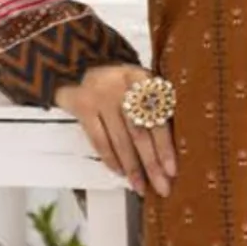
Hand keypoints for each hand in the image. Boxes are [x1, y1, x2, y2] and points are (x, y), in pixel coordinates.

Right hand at [54, 64, 176, 197]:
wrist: (73, 58)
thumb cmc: (114, 76)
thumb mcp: (137, 79)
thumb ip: (152, 102)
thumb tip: (170, 143)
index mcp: (143, 79)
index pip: (158, 117)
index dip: (166, 146)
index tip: (173, 170)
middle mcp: (123, 88)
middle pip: (141, 133)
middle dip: (153, 164)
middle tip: (163, 187)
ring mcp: (100, 97)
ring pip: (120, 141)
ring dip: (132, 168)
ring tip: (141, 187)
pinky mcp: (82, 107)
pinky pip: (99, 140)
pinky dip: (110, 159)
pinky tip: (120, 172)